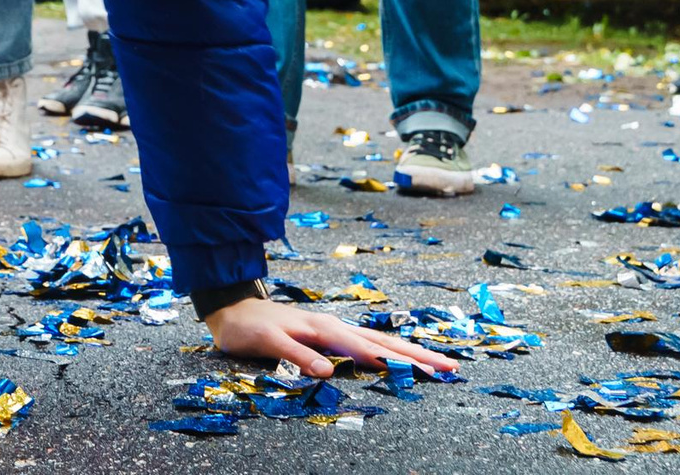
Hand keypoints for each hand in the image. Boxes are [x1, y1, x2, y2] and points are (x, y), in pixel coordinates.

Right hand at [202, 298, 458, 378]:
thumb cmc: (275, 329)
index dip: (416, 354)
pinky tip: (325, 370)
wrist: (231, 308)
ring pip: (341, 341)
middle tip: (444, 367)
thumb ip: (339, 355)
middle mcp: (327, 326)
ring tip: (401, 366)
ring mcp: (300, 329)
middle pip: (374, 341)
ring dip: (372, 353)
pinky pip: (292, 351)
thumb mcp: (313, 344)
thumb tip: (375, 366)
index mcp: (338, 330)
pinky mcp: (273, 337)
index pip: (384, 343)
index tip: (448, 366)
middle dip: (410, 353)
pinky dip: (309, 359)